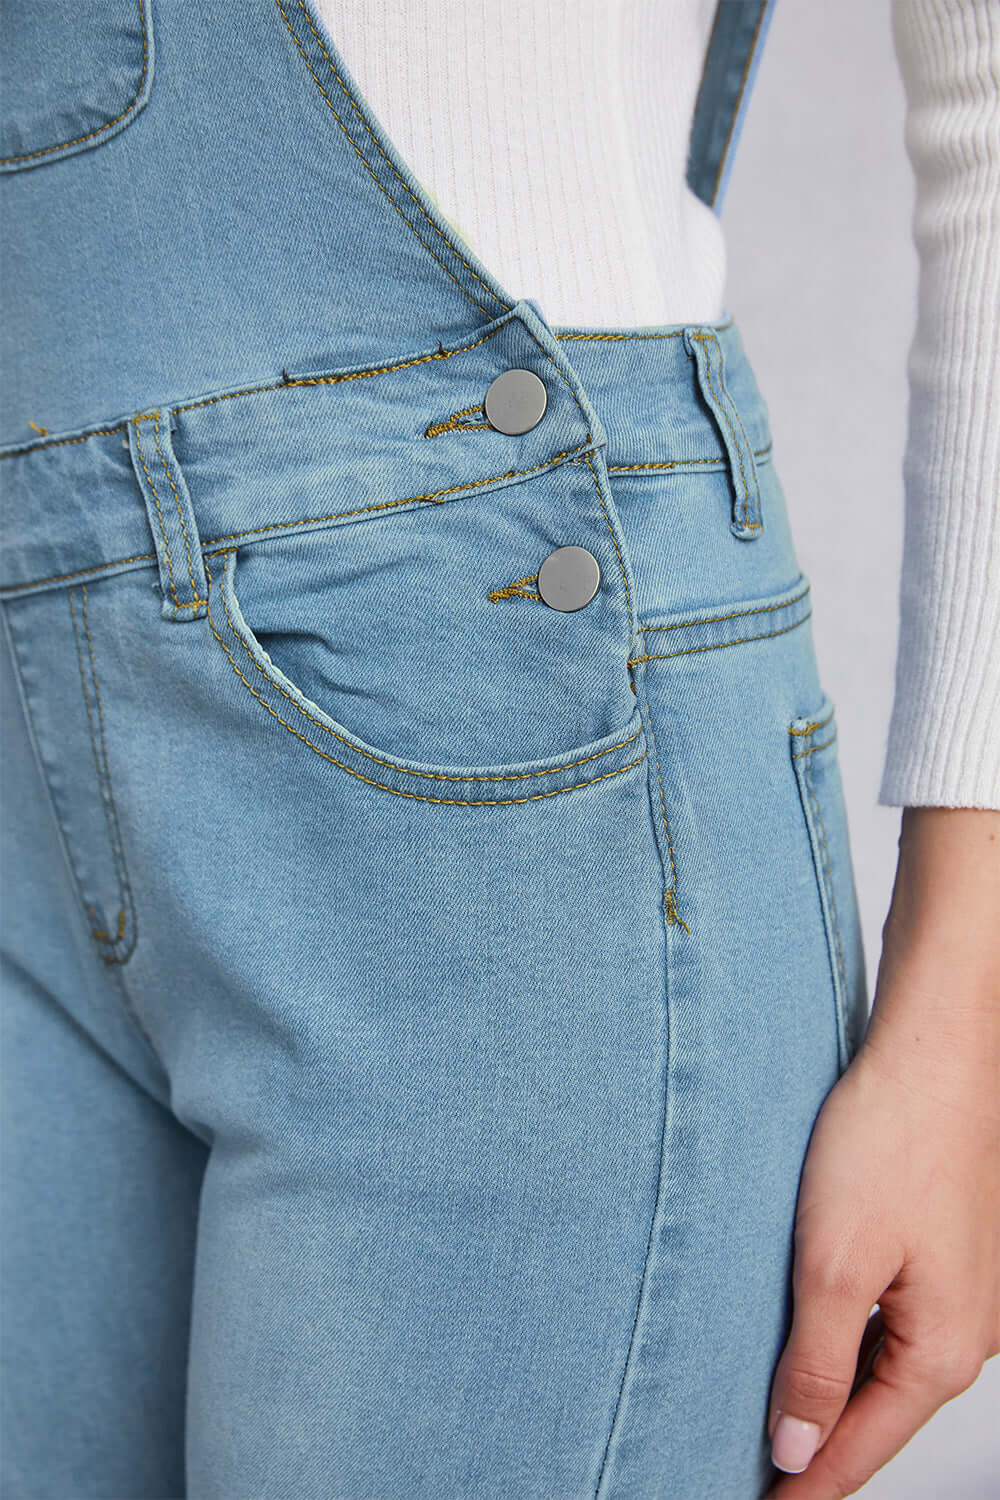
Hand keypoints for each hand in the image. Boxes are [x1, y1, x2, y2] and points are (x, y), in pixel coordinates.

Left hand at [764, 806, 999, 1497]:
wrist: (935, 1047)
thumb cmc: (894, 1137)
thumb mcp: (835, 1263)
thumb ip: (816, 1364)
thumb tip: (796, 1448)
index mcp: (946, 1348)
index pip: (864, 1448)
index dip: (804, 1485)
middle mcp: (966, 1328)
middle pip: (877, 1410)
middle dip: (815, 1443)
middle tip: (751, 1470)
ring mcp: (958, 1286)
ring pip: (882, 1361)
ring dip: (828, 1386)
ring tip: (769, 1414)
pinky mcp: (940, 1245)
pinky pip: (888, 1315)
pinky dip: (843, 1334)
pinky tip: (807, 1331)